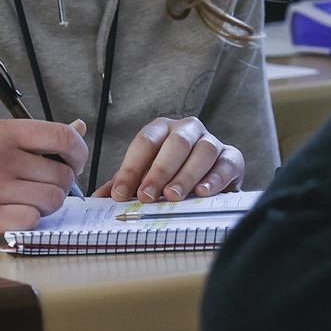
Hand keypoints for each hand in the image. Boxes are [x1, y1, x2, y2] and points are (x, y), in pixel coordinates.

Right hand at [0, 118, 87, 243]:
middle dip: (60, 185)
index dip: (78, 152)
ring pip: (52, 199)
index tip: (74, 163)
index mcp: (0, 131)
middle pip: (61, 173)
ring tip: (25, 203)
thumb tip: (78, 127)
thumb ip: (32, 137)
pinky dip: (29, 221)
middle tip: (41, 189)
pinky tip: (13, 216)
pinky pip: (31, 221)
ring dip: (46, 205)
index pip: (62, 136)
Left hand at [93, 116, 243, 203]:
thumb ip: (123, 186)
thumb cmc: (170, 178)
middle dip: (159, 170)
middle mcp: (189, 130)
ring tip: (172, 197)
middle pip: (176, 143)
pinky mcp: (233, 158)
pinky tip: (202, 193)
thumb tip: (97, 200)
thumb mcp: (144, 179)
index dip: (131, 168)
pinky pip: (227, 163)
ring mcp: (213, 141)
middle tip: (147, 196)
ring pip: (203, 151)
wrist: (207, 182)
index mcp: (163, 130)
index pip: (145, 142)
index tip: (119, 194)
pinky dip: (215, 178)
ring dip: (186, 175)